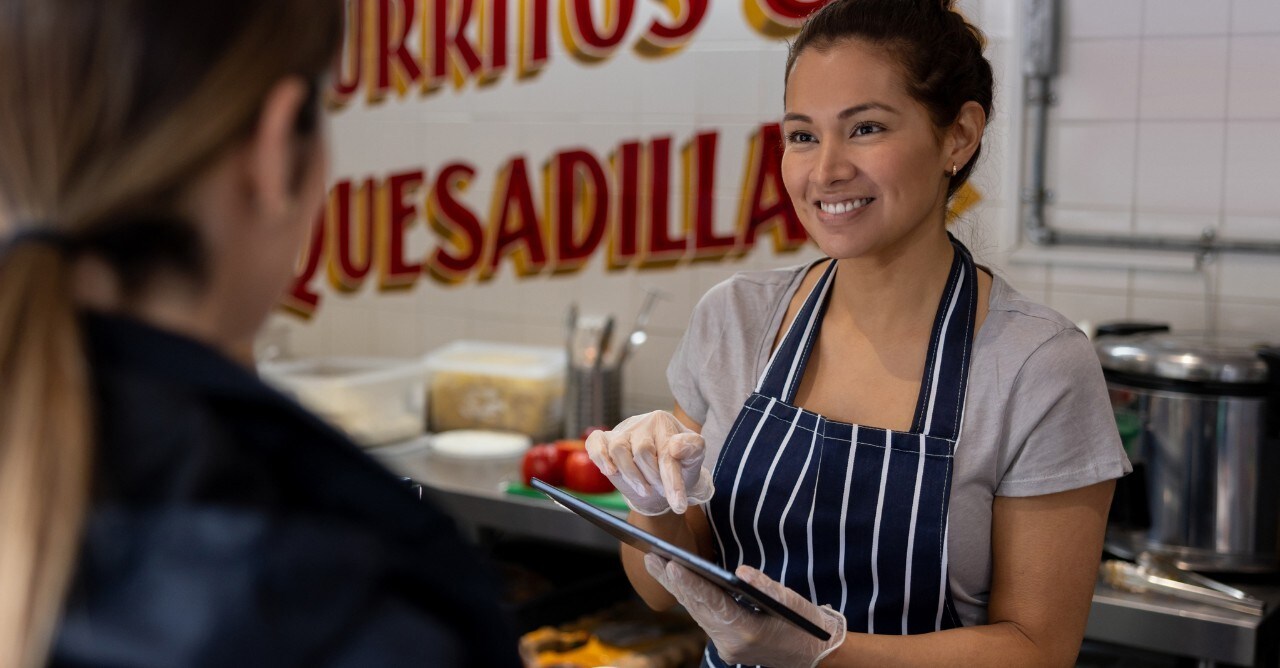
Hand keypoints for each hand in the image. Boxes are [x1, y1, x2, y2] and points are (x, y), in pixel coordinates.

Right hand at [585, 410, 712, 514]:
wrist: (662, 476)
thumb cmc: (679, 464)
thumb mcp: (694, 459)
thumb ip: (693, 449)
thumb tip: (676, 446)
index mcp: (664, 422)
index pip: (666, 452)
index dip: (672, 481)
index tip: (679, 505)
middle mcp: (642, 423)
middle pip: (642, 452)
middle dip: (653, 478)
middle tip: (660, 490)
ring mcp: (622, 431)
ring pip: (618, 449)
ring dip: (631, 475)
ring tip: (644, 489)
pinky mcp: (606, 439)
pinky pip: (596, 442)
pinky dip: (600, 456)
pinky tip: (610, 471)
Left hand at [644, 554, 845, 667]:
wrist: (815, 654)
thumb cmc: (805, 623)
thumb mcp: (790, 600)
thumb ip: (764, 586)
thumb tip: (739, 571)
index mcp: (747, 632)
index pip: (713, 604)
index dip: (691, 583)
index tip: (671, 565)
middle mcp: (731, 644)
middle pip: (697, 609)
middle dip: (673, 583)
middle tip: (650, 557)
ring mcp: (727, 647)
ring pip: (697, 614)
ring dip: (678, 589)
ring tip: (656, 563)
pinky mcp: (726, 645)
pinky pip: (704, 618)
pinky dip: (691, 598)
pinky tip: (677, 580)